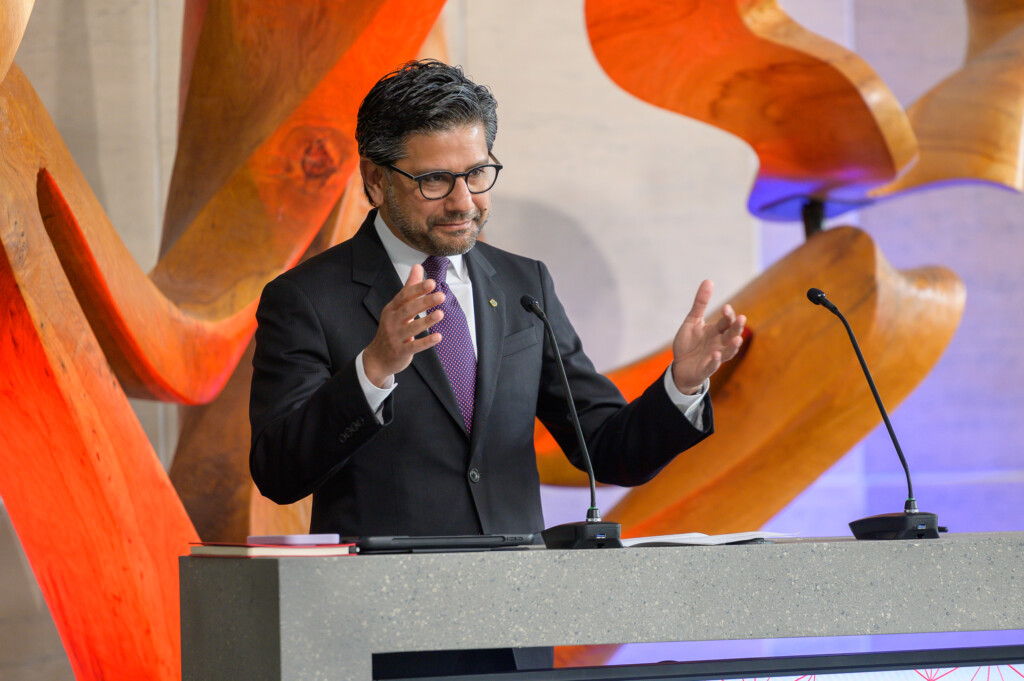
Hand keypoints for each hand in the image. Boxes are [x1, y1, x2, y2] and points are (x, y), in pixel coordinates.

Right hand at [362, 264, 443, 387]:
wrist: (377, 357)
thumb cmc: (391, 329)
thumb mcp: (397, 308)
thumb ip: (409, 288)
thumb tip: (418, 266)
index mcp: (392, 309)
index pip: (404, 296)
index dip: (417, 289)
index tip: (432, 283)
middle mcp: (392, 321)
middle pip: (408, 309)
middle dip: (424, 302)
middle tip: (440, 296)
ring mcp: (395, 337)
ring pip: (411, 328)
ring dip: (426, 321)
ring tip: (440, 314)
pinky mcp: (401, 351)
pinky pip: (414, 346)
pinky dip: (426, 342)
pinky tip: (438, 337)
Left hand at [671, 280, 745, 393]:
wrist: (680, 366)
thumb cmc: (689, 343)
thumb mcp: (692, 321)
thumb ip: (700, 303)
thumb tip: (708, 280)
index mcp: (717, 331)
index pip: (726, 322)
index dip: (727, 315)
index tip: (725, 308)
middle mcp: (719, 343)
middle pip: (731, 334)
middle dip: (736, 327)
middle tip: (741, 319)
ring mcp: (714, 357)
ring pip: (728, 352)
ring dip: (733, 346)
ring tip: (737, 339)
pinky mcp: (706, 369)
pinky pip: (713, 366)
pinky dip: (715, 361)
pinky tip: (716, 355)